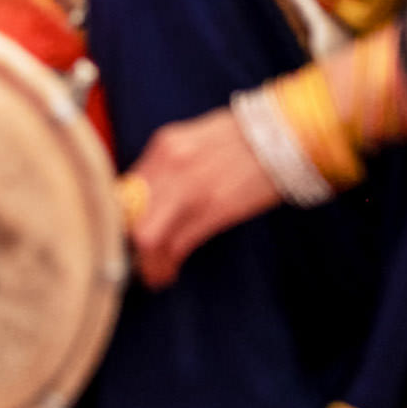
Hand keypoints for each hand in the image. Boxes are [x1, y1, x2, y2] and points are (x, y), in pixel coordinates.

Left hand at [125, 109, 281, 288]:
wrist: (287, 133)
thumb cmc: (245, 138)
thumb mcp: (196, 140)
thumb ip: (170, 164)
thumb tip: (150, 196)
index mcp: (164, 145)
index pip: (123, 188)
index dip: (120, 218)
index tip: (124, 234)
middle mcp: (169, 163)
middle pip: (128, 214)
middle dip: (128, 243)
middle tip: (135, 260)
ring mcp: (190, 187)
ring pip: (147, 235)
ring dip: (147, 262)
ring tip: (153, 274)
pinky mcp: (215, 208)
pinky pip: (177, 244)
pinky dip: (168, 264)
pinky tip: (170, 272)